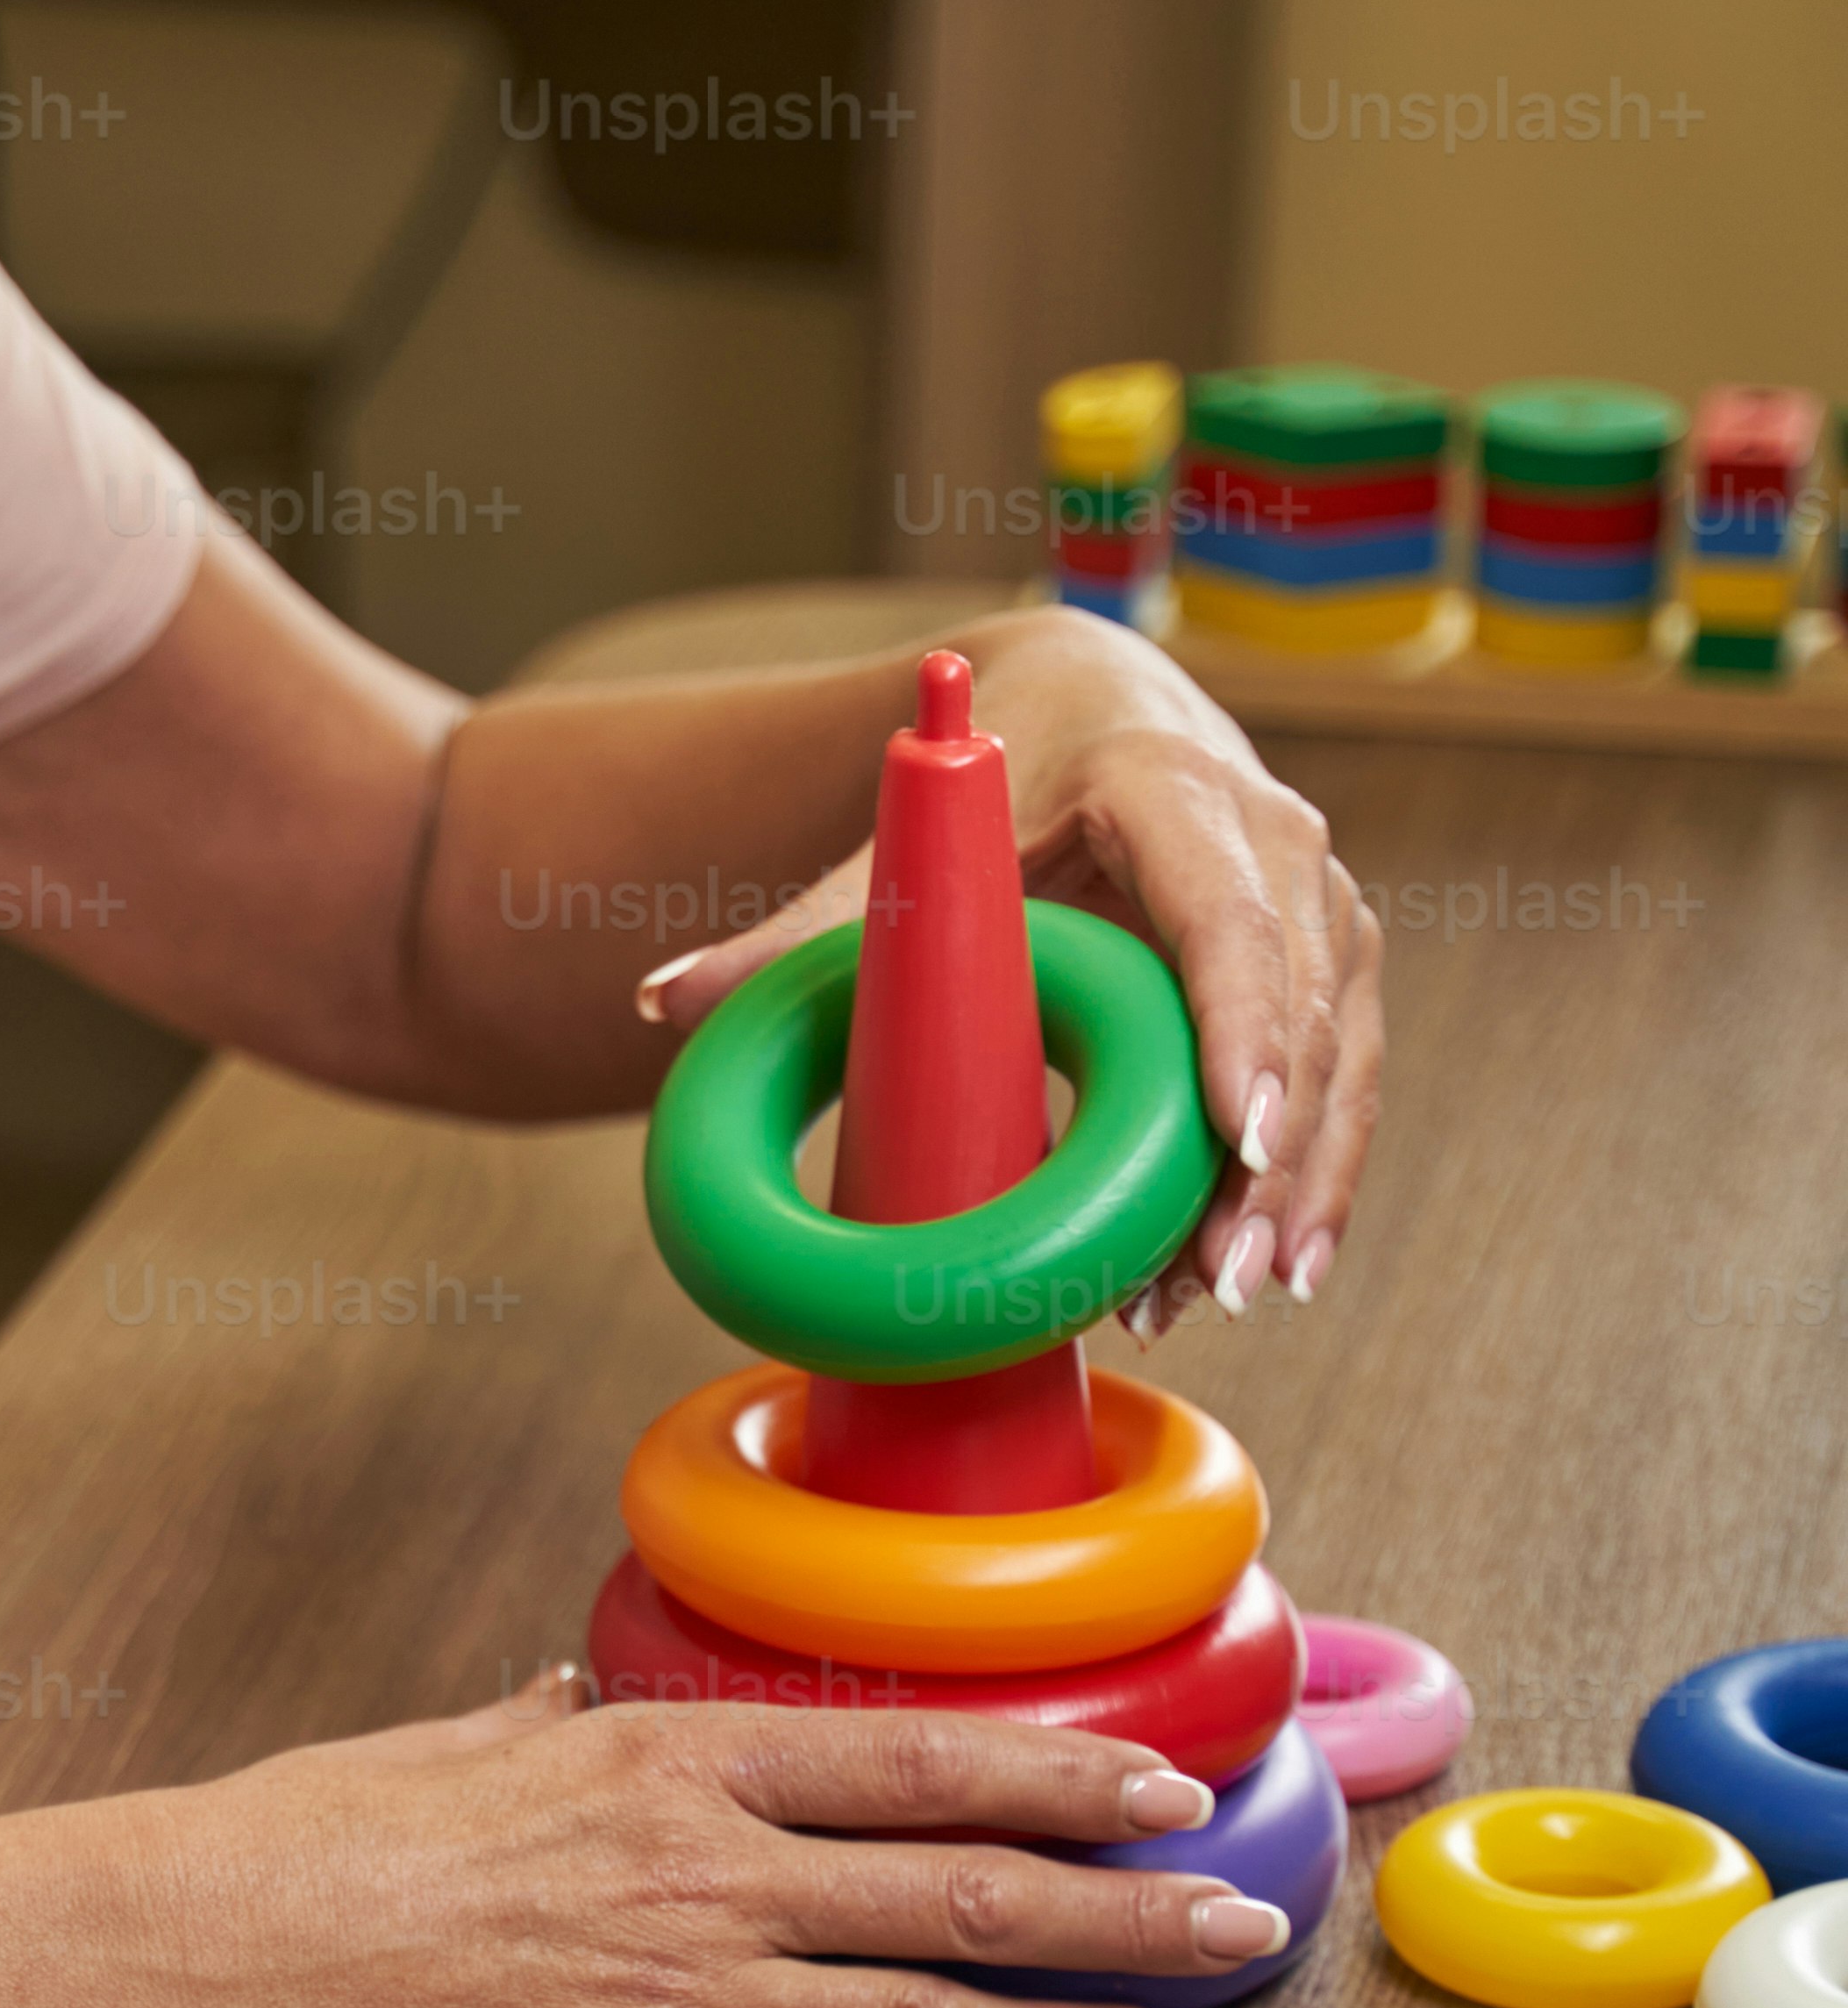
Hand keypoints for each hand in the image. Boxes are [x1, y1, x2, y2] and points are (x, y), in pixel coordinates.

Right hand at [148, 1674, 1293, 2007]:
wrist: (224, 1945)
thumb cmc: (322, 1835)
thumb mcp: (455, 1744)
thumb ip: (546, 1721)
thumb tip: (579, 1687)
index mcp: (673, 1761)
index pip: (921, 1757)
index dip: (1066, 1772)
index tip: (1169, 1784)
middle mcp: (710, 1870)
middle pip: (968, 1889)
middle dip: (1125, 1910)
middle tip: (1244, 1923)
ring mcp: (686, 1990)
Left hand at [635, 606, 1382, 1330]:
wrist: (1106, 710)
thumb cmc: (1003, 777)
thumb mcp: (913, 837)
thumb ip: (800, 928)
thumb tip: (659, 1003)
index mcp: (1169, 785)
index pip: (1226, 914)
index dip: (1242, 1023)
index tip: (1235, 1131)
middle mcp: (1274, 834)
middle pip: (1295, 1005)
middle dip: (1267, 1154)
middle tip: (1215, 1279)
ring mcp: (1321, 900)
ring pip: (1337, 1053)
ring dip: (1297, 1186)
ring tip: (1234, 1296)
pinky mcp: (1336, 961)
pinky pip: (1347, 1076)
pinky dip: (1319, 1174)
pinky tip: (1282, 1270)